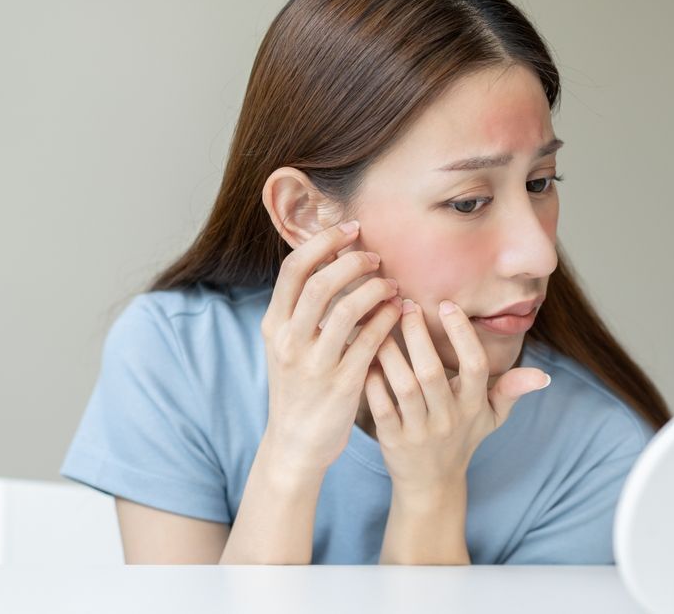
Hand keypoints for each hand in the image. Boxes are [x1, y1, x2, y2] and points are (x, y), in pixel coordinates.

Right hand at [260, 220, 402, 474]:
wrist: (295, 444)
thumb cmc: (298, 388)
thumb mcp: (287, 346)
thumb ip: (302, 310)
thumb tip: (330, 262)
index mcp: (274, 326)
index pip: (293, 269)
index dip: (322, 242)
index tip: (350, 230)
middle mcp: (289, 341)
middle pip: (320, 283)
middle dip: (353, 261)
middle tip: (375, 256)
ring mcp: (314, 364)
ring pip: (347, 309)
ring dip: (375, 289)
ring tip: (391, 285)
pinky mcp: (342, 384)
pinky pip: (369, 341)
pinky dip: (387, 320)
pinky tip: (399, 311)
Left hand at [363, 298, 550, 492]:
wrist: (432, 483)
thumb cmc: (463, 438)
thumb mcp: (492, 417)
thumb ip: (513, 390)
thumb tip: (545, 375)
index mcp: (474, 405)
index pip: (475, 365)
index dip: (462, 334)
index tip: (447, 305)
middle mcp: (449, 418)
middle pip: (432, 371)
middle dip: (418, 334)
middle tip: (406, 304)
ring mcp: (420, 431)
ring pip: (404, 386)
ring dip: (390, 352)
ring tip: (380, 323)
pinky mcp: (393, 440)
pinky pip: (380, 405)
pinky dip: (372, 380)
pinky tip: (365, 356)